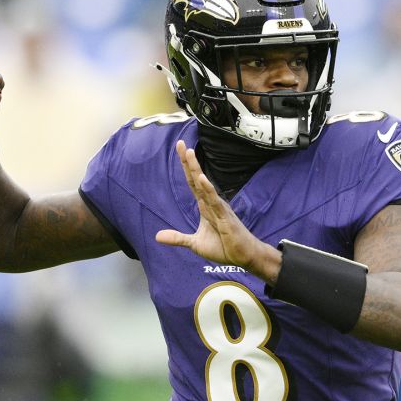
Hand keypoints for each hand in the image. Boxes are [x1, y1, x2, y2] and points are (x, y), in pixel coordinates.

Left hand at [155, 141, 280, 281]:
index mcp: (204, 206)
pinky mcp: (225, 217)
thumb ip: (178, 238)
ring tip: (189, 153)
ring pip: (205, 186)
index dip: (186, 167)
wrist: (243, 257)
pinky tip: (202, 179)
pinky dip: (208, 190)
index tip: (180, 149)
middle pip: (197, 179)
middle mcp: (211, 203)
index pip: (192, 183)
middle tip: (181, 143)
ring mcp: (219, 208)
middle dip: (189, 162)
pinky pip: (215, 201)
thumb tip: (157, 236)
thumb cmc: (224, 247)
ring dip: (197, 169)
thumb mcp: (195, 244)